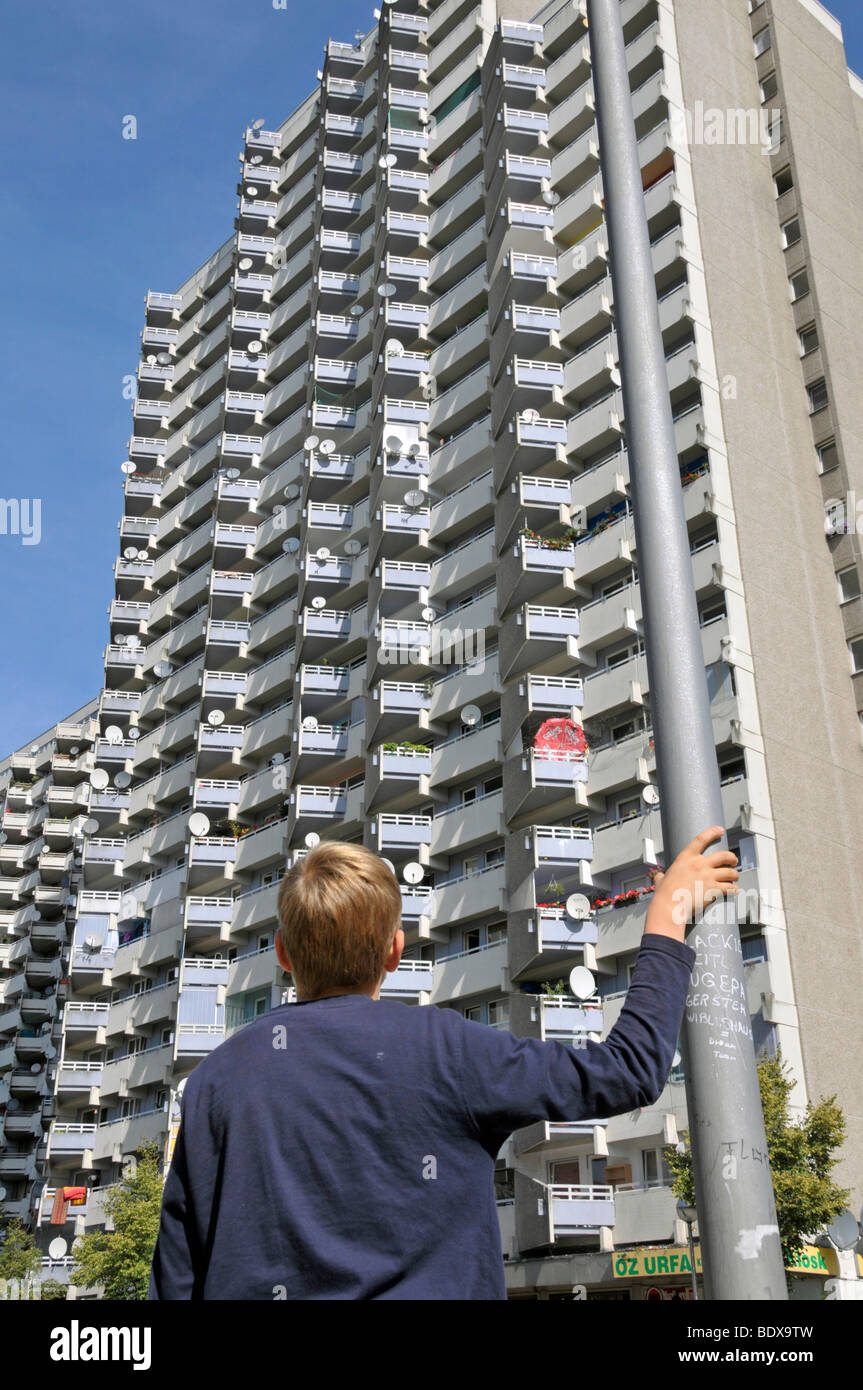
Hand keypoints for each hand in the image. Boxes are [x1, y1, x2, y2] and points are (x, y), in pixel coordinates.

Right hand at [644, 827, 738, 941]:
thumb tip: (659, 877)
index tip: (719, 830)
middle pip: (723, 855)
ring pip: (730, 872)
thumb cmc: (664, 894)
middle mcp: (699, 864)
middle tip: (733, 861)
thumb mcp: (661, 880)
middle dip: (731, 857)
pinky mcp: (713, 889)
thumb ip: (662, 876)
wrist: (669, 907)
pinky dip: (734, 890)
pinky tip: (735, 891)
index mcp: (686, 858)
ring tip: (735, 877)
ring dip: (735, 875)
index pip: (701, 839)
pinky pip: (729, 888)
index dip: (712, 832)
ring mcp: (708, 876)